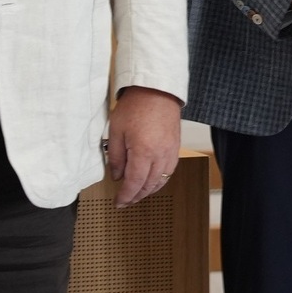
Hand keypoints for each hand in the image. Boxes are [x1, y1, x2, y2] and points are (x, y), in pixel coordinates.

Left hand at [106, 87, 181, 206]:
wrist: (156, 90)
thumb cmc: (136, 106)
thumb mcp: (116, 131)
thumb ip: (115, 157)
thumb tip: (116, 175)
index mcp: (143, 152)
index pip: (134, 184)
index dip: (125, 196)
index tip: (118, 202)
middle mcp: (159, 155)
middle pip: (148, 185)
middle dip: (136, 196)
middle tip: (125, 201)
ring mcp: (170, 151)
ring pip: (161, 180)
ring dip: (149, 190)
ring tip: (138, 194)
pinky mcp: (175, 146)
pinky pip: (169, 170)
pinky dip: (160, 180)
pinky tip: (153, 180)